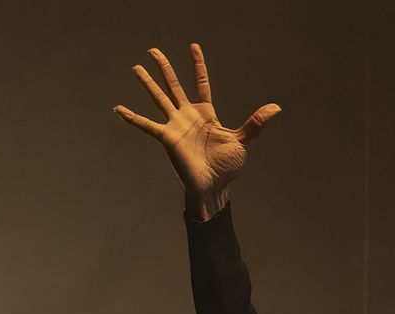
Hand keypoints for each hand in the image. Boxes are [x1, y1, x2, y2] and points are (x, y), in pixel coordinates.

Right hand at [114, 43, 280, 219]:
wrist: (214, 186)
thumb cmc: (227, 166)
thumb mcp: (243, 140)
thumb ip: (255, 122)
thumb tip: (276, 107)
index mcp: (206, 113)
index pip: (201, 82)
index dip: (198, 65)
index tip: (193, 46)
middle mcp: (188, 115)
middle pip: (174, 84)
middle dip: (164, 67)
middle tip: (153, 50)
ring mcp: (176, 125)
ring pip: (159, 97)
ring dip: (147, 83)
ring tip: (136, 67)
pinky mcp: (167, 137)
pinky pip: (146, 125)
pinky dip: (132, 118)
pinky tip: (118, 109)